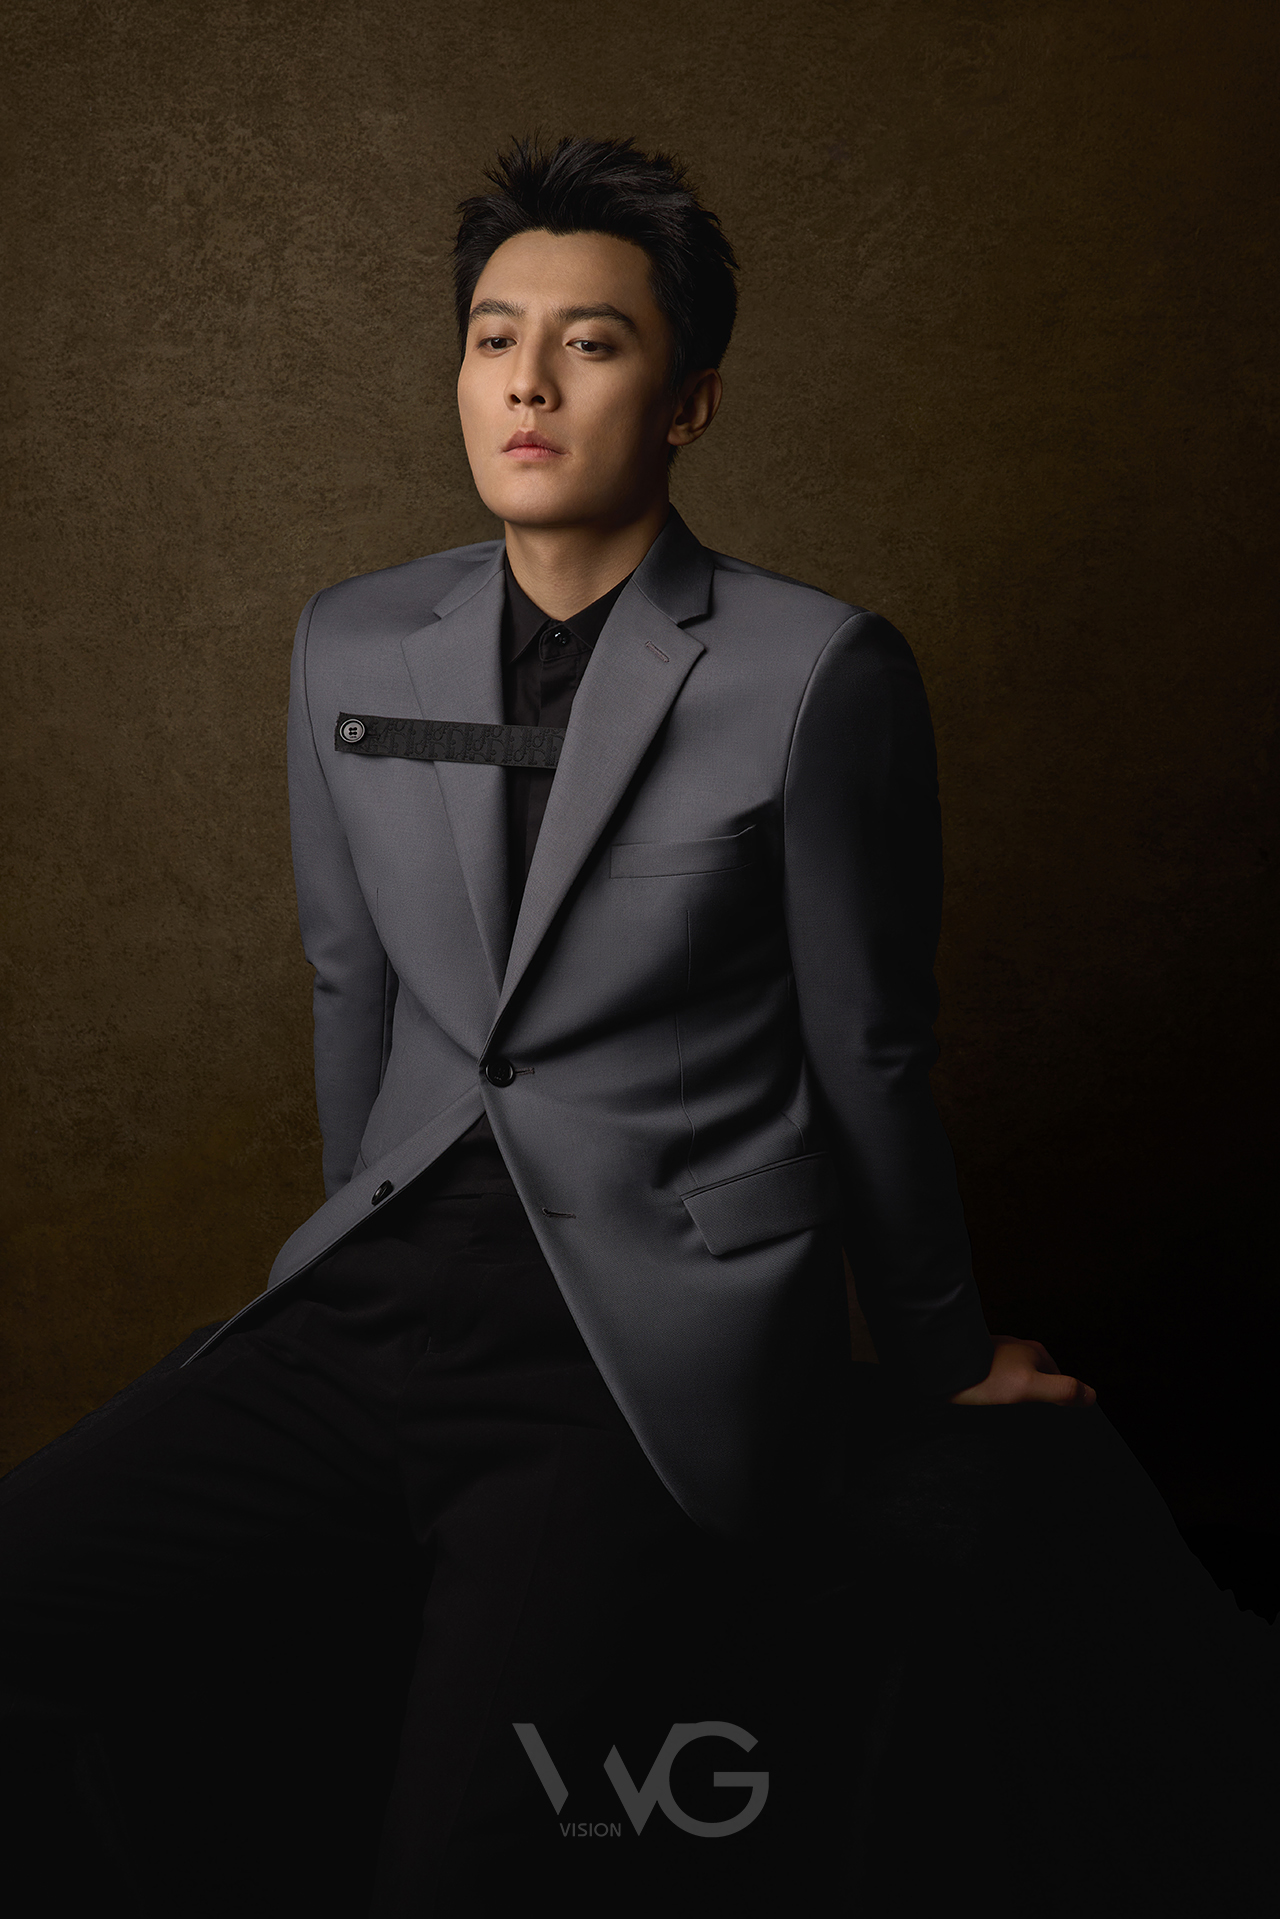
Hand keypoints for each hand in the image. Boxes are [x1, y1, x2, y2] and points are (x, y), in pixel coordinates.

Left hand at [948, 1335, 1095, 1407]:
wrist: (944, 1364)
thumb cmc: (985, 1374)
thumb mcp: (1029, 1386)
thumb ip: (1061, 1390)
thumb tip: (1092, 1396)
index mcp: (1036, 1352)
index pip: (1059, 1380)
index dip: (1058, 1400)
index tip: (1049, 1416)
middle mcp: (1019, 1348)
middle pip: (1038, 1378)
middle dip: (1036, 1397)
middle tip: (1026, 1416)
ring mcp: (999, 1353)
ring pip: (1017, 1379)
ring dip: (1014, 1394)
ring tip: (1006, 1410)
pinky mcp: (981, 1360)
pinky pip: (997, 1379)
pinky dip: (997, 1390)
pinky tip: (989, 1401)